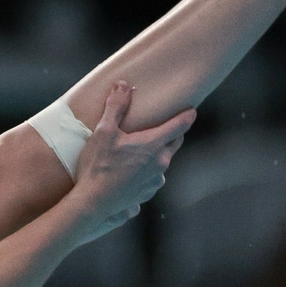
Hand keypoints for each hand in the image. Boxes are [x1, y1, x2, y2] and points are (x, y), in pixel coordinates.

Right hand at [68, 83, 193, 243]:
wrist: (93, 202)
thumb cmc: (98, 165)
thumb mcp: (103, 132)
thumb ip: (116, 107)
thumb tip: (123, 85)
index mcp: (154, 144)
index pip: (180, 126)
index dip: (187, 116)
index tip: (192, 110)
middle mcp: (161, 162)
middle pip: (175, 142)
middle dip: (173, 132)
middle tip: (167, 125)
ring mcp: (156, 180)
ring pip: (163, 160)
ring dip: (158, 153)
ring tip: (142, 150)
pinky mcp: (148, 193)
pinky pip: (154, 176)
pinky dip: (148, 169)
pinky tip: (132, 170)